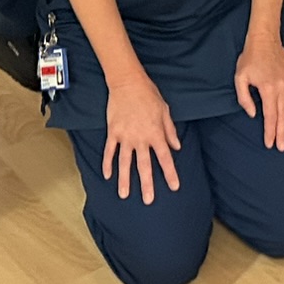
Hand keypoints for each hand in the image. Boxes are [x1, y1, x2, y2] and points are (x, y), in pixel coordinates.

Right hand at [103, 76, 181, 202]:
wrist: (127, 82)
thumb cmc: (148, 94)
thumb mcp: (164, 111)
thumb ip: (170, 131)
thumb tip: (176, 147)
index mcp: (156, 133)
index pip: (165, 158)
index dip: (170, 173)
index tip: (174, 187)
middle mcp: (141, 138)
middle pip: (145, 165)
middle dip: (147, 184)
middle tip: (148, 200)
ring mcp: (125, 136)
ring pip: (125, 163)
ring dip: (125, 180)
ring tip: (124, 195)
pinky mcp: (113, 132)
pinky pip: (110, 151)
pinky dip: (108, 163)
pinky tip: (107, 175)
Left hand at [234, 33, 283, 149]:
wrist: (265, 39)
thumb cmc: (249, 58)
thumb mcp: (240, 78)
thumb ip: (244, 98)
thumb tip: (252, 114)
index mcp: (268, 89)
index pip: (270, 116)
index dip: (270, 132)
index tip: (270, 144)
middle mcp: (282, 88)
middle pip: (283, 115)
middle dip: (282, 133)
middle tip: (283, 147)